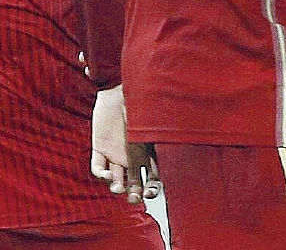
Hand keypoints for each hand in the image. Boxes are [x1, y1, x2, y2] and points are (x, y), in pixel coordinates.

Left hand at [90, 86, 159, 203]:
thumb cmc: (139, 103)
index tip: (151, 192)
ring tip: (118, 188)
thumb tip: (187, 142)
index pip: (153, 178)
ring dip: (117, 188)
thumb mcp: (156, 121)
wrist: (117, 88)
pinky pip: (98, 167)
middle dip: (134, 195)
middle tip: (134, 197)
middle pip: (134, 184)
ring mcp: (115, 154)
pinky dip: (101, 175)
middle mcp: (132, 157)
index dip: (152, 189)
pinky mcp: (99, 147)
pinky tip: (107, 175)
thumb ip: (167, 135)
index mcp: (149, 153)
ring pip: (116, 180)